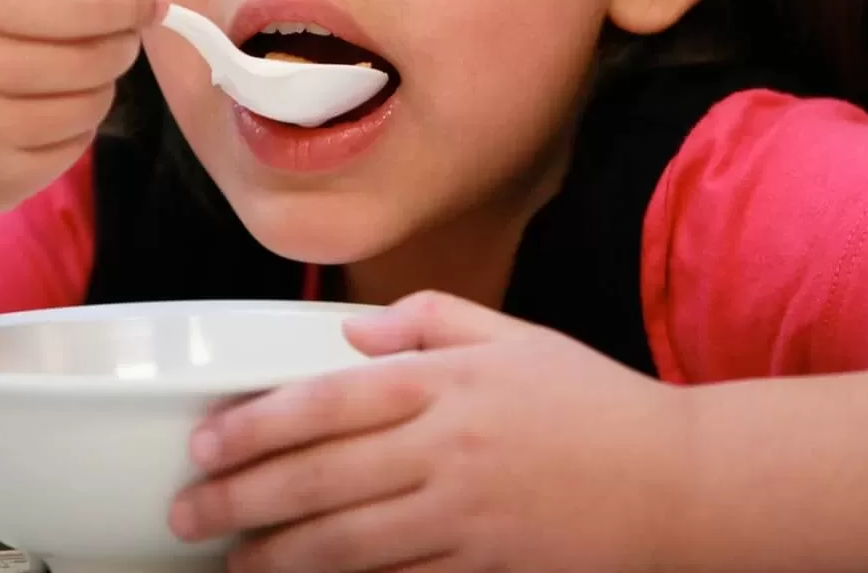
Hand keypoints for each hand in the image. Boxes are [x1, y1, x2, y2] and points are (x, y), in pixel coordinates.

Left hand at [171, 292, 693, 572]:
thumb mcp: (515, 337)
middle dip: (243, 498)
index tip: (206, 441)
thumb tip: (351, 335)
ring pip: (348, 542)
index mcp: (448, 382)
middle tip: (189, 514)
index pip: (328, 400)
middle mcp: (447, 448)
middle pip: (322, 477)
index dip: (256, 424)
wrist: (679, 481)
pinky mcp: (485, 568)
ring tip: (233, 561)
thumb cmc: (595, 405)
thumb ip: (428, 320)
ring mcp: (465, 517)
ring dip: (279, 556)